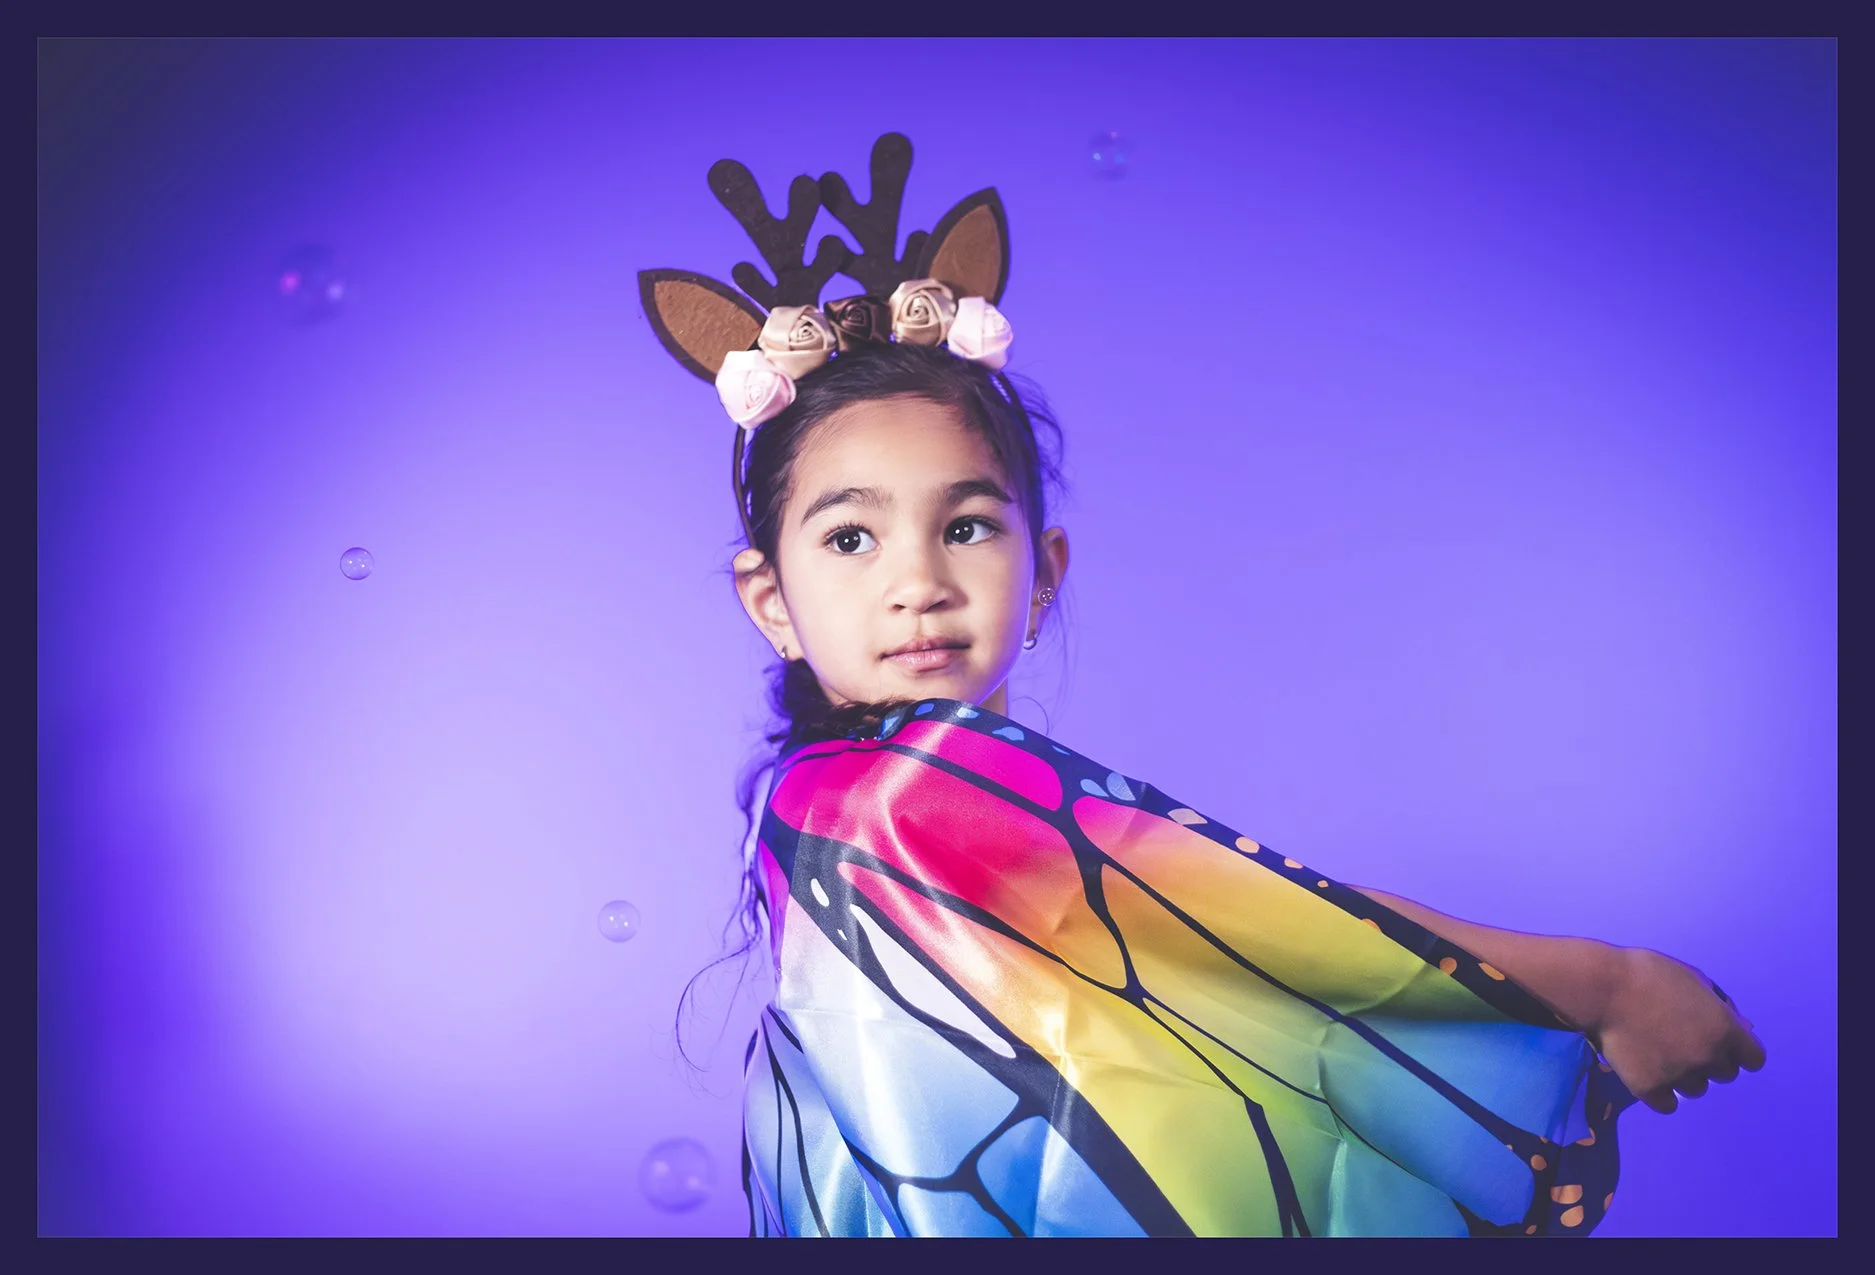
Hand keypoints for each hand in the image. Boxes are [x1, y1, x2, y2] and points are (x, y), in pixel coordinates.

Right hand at [1592, 947, 1766, 1113]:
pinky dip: (1661, 1092)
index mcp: (1725, 1030)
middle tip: (1681, 1041)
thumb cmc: (1648, 973)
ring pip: (1696, 1089)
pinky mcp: (1650, 1088)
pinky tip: (1648, 1071)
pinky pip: (1668, 1104)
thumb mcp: (1693, 978)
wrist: (1600, 988)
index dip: (1738, 1050)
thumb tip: (1742, 1029)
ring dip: (1685, 1075)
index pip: (1753, 1059)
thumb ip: (1721, 1006)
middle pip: (1725, 1074)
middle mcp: (1708, 1058)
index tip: (1719, 1042)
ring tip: (1659, 1054)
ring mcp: (1679, 1076)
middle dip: (1709, 1060)